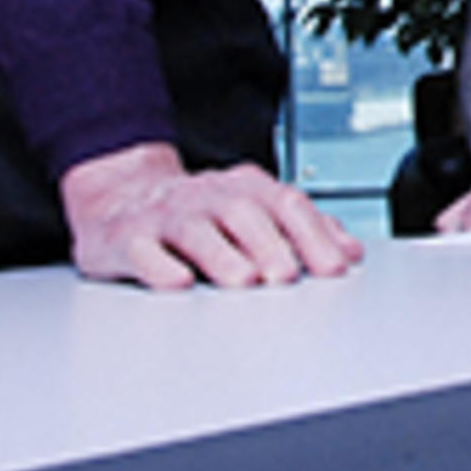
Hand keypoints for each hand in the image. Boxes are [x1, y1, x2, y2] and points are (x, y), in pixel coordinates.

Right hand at [59, 141, 362, 289]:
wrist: (120, 197)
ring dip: (223, 255)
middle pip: (244, 213)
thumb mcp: (253, 211)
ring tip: (245, 281)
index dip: (314, 234)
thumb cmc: (198, 212)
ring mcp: (165, 215)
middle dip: (271, 244)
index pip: (287, 203)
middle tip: (289, 276)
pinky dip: (161, 266)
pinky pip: (142, 250)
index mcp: (245, 188)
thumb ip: (303, 229)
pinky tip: (179, 283)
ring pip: (196, 230)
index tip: (334, 267)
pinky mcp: (126, 238)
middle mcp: (207, 196)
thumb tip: (350, 251)